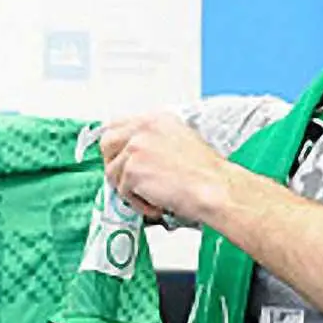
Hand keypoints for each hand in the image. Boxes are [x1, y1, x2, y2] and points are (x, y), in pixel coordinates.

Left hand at [99, 112, 230, 223]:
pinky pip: (123, 191)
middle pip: (107, 143)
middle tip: (127, 181)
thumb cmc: (206, 173)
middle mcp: (143, 128)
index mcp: (156, 119)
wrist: (215, 188)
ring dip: (130, 189)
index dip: (116, 146)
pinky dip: (139, 203)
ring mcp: (135, 148)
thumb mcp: (180, 142)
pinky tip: (158, 203)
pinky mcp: (132, 170)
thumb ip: (153, 143)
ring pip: (113, 172)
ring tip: (153, 196)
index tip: (118, 159)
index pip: (118, 125)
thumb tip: (133, 156)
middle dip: (114, 165)